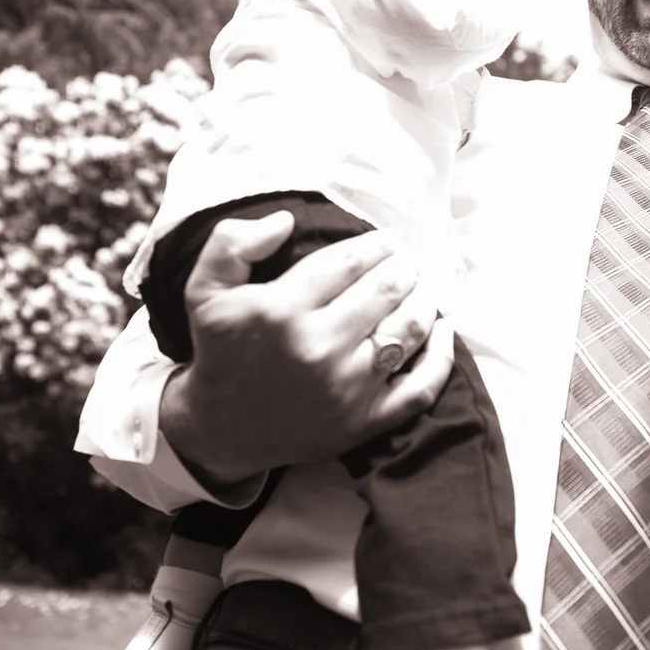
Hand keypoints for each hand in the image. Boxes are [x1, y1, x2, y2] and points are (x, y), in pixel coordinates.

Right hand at [159, 212, 451, 490]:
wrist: (222, 430)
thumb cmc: (221, 351)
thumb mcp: (205, 291)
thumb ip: (233, 243)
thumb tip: (285, 220)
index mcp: (281, 311)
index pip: (348, 262)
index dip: (374, 246)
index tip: (385, 241)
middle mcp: (318, 348)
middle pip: (386, 290)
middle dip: (404, 267)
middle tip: (406, 262)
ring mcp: (346, 388)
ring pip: (408, 329)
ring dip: (425, 299)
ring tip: (422, 286)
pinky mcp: (366, 421)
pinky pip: (422, 386)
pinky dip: (442, 354)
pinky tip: (444, 328)